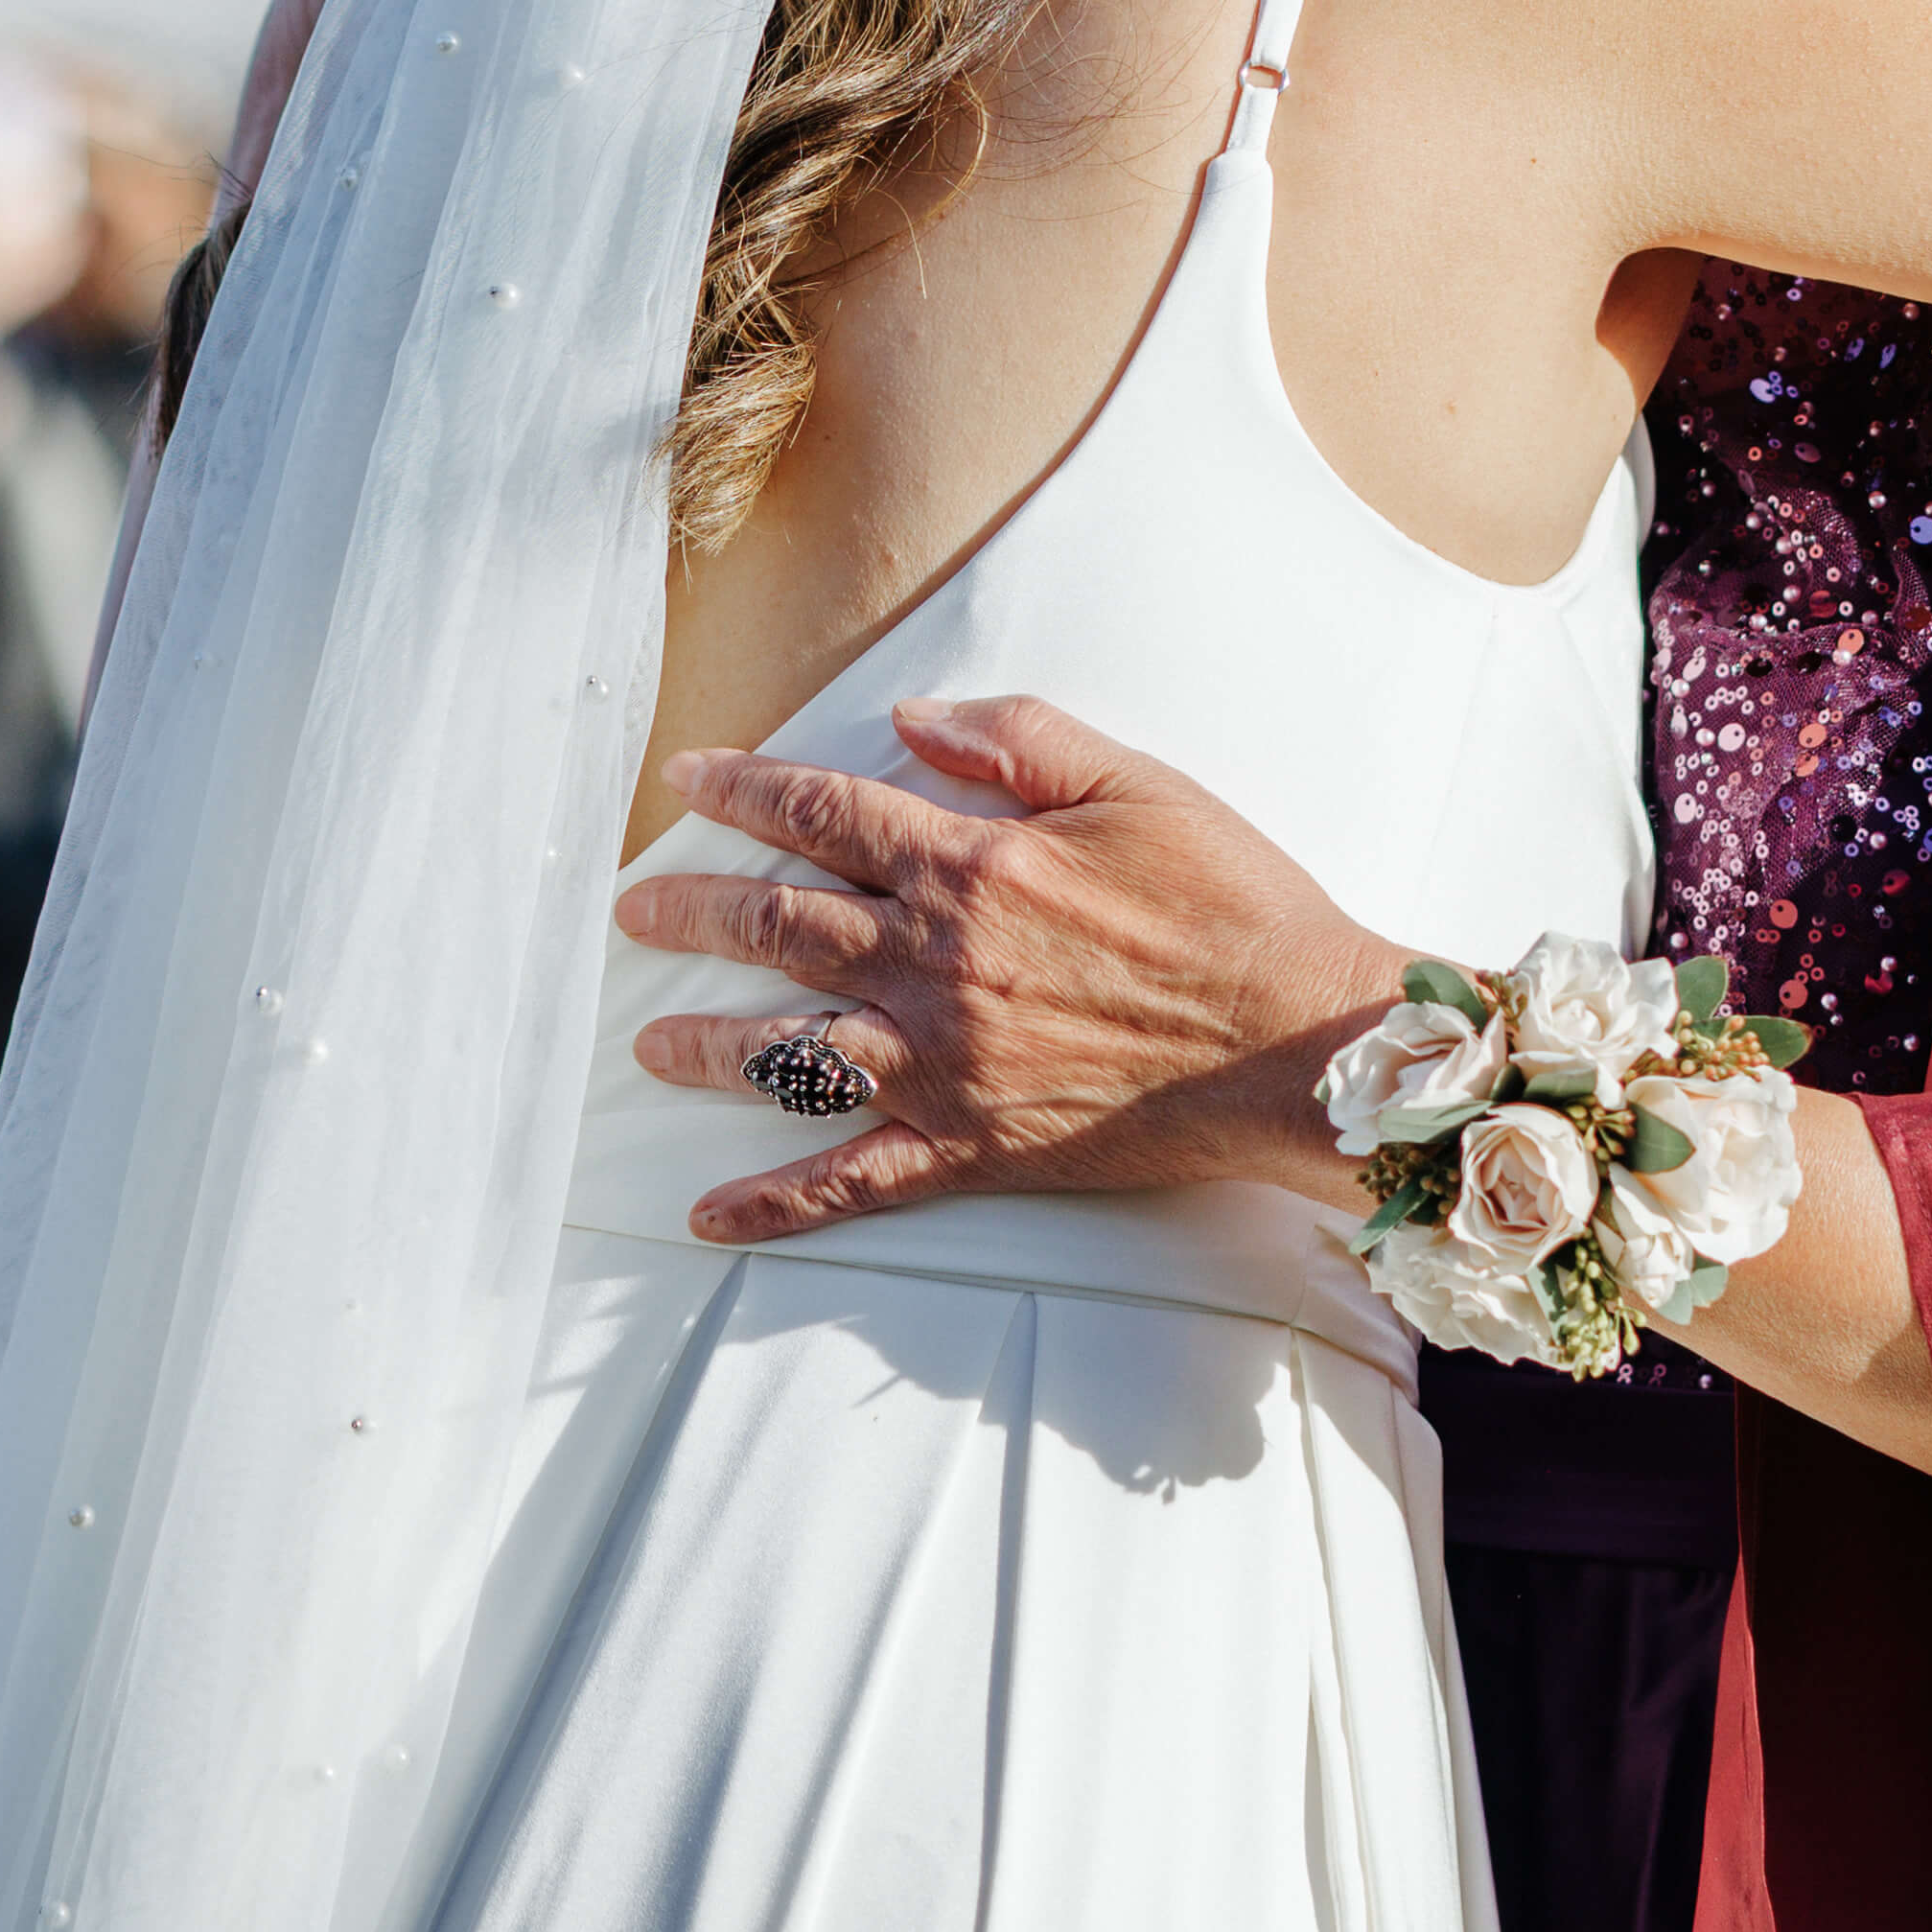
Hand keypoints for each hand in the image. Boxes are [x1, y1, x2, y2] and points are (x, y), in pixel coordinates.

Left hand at [621, 700, 1390, 1242]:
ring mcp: (944, 1062)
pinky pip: (850, 1181)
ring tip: (649, 1043)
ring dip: (705, 1046)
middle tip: (636, 910)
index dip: (741, 790)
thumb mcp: (1133, 781)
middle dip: (690, 911)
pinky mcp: (971, 1146)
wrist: (1294, 1041)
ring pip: (787, 1051)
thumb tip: (912, 717)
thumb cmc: (1232, 903)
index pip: (821, 812)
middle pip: (775, 925)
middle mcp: (936, 961)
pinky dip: (772, 1203)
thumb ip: (1016, 738)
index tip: (687, 780)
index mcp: (971, 862)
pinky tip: (709, 1213)